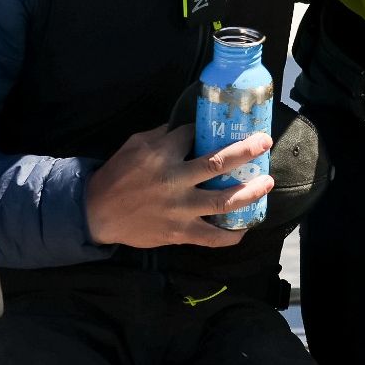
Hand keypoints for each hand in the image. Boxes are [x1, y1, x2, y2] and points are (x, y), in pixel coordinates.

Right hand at [83, 124, 274, 248]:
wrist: (97, 213)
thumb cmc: (118, 175)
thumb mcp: (136, 144)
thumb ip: (164, 136)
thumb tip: (191, 127)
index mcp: (161, 155)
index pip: (194, 136)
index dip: (210, 130)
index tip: (221, 128)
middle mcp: (174, 181)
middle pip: (218, 164)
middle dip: (246, 152)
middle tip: (265, 142)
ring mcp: (179, 209)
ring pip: (223, 201)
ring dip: (250, 192)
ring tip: (267, 182)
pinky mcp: (179, 233)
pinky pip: (210, 237)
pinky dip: (230, 236)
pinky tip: (245, 228)